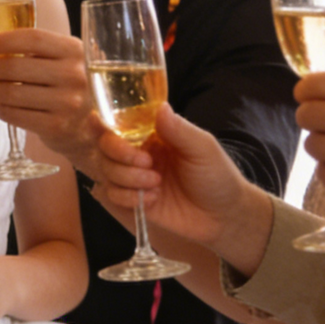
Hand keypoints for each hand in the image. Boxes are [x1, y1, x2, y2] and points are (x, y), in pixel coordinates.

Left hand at [0, 29, 100, 172]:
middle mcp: (74, 75)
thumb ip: (36, 50)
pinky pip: (13, 115)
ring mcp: (67, 103)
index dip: (4, 40)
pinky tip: (1, 106)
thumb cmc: (68, 86)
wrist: (90, 127)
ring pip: (11, 92)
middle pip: (17, 66)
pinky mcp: (56, 126)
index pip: (33, 39)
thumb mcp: (64, 60)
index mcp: (75, 51)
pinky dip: (0, 109)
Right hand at [95, 104, 273, 274]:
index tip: (100, 124)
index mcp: (152, 133)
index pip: (119, 122)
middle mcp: (138, 152)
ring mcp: (134, 177)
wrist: (224, 216)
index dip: (104, 123)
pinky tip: (153, 198)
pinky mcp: (133, 201)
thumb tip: (160, 107)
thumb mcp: (203, 148)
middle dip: (119, 152)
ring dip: (127, 177)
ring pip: (106, 170)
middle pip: (105, 145)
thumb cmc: (218, 176)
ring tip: (156, 183)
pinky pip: (113, 195)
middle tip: (146, 162)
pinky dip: (129, 197)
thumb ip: (179, 129)